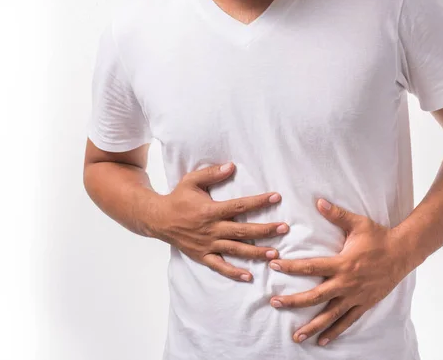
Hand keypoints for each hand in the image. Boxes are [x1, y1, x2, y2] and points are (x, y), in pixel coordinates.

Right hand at [152, 162, 288, 281]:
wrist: (158, 219)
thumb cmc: (177, 198)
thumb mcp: (191, 181)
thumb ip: (212, 174)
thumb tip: (232, 166)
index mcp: (211, 210)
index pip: (239, 206)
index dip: (259, 202)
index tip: (276, 198)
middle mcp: (212, 229)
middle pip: (242, 230)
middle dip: (265, 230)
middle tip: (284, 228)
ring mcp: (208, 245)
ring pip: (236, 250)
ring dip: (255, 252)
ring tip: (274, 254)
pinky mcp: (203, 256)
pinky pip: (220, 267)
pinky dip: (234, 273)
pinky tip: (249, 277)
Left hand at [268, 199, 417, 345]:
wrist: (404, 252)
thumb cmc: (379, 237)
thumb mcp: (358, 223)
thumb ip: (336, 214)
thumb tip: (318, 201)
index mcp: (343, 263)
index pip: (311, 266)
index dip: (291, 266)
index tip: (274, 266)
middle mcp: (347, 283)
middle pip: (315, 296)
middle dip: (293, 301)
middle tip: (275, 303)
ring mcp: (356, 296)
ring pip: (330, 315)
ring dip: (312, 326)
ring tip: (296, 336)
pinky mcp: (364, 304)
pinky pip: (347, 321)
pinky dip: (334, 332)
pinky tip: (322, 341)